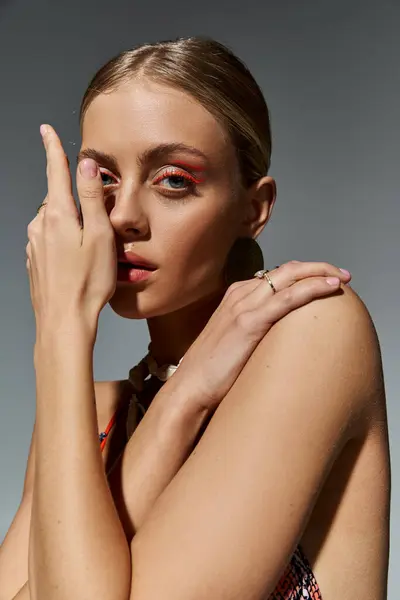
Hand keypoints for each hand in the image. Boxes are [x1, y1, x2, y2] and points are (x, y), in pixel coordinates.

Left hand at [26, 124, 115, 339]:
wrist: (64, 321)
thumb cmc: (88, 282)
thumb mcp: (100, 236)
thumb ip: (93, 198)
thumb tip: (86, 164)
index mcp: (58, 215)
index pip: (54, 172)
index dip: (52, 149)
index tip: (46, 131)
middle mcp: (40, 225)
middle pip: (56, 198)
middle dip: (72, 198)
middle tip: (96, 219)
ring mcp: (34, 244)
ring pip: (53, 220)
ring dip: (69, 223)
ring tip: (90, 247)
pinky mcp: (34, 261)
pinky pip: (48, 240)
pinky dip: (61, 241)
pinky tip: (75, 260)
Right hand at [174, 261, 351, 410]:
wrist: (189, 388)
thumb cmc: (211, 372)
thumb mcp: (233, 342)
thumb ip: (252, 331)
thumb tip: (278, 336)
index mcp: (235, 297)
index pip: (276, 275)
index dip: (303, 274)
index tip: (324, 280)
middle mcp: (239, 295)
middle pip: (286, 269)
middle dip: (318, 267)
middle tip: (343, 274)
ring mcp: (243, 306)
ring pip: (290, 276)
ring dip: (321, 272)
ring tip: (344, 277)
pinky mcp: (249, 323)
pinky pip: (288, 298)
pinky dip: (313, 287)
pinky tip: (331, 286)